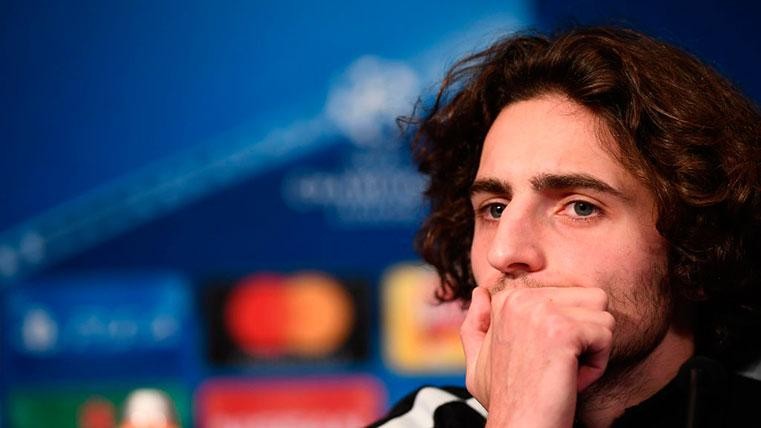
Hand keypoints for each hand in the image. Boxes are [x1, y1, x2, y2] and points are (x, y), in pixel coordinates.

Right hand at [460, 286, 614, 426]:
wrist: (518, 427)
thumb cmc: (504, 399)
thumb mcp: (479, 359)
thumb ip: (477, 324)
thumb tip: (480, 292)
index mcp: (505, 299)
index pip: (569, 294)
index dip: (565, 331)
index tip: (540, 357)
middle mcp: (520, 297)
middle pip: (591, 300)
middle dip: (585, 335)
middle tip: (557, 365)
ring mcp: (541, 311)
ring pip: (603, 315)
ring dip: (593, 349)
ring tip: (564, 371)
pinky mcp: (563, 330)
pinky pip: (606, 336)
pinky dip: (597, 366)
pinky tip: (570, 380)